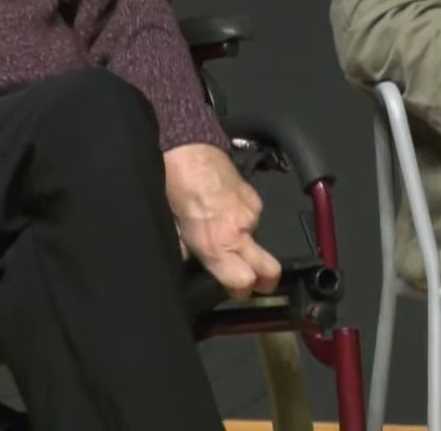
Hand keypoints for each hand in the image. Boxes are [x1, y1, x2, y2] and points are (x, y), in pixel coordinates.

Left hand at [165, 143, 281, 299]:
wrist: (188, 149)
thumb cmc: (174, 186)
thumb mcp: (170, 225)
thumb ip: (184, 249)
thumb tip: (189, 260)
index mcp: (218, 244)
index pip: (244, 282)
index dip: (239, 291)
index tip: (233, 291)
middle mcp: (240, 232)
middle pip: (270, 270)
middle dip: (265, 281)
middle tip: (255, 284)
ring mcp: (251, 213)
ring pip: (256, 239)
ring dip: (245, 241)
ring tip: (222, 229)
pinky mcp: (254, 196)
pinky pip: (253, 216)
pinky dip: (242, 218)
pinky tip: (224, 208)